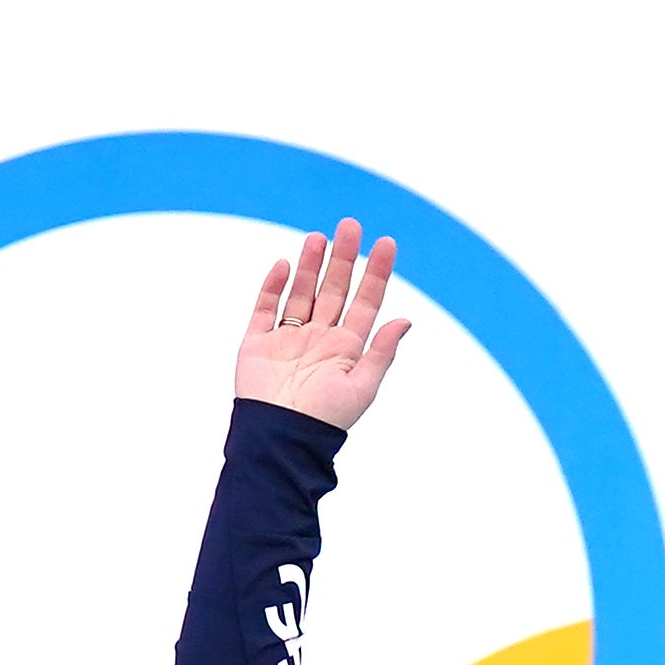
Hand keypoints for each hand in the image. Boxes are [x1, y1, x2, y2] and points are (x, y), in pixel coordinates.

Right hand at [237, 221, 408, 428]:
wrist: (280, 438)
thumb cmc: (325, 420)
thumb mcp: (361, 387)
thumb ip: (381, 352)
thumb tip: (406, 320)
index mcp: (347, 348)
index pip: (366, 302)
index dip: (376, 273)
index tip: (385, 244)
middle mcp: (320, 338)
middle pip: (335, 289)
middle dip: (343, 258)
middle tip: (350, 226)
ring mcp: (289, 338)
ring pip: (302, 292)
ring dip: (310, 265)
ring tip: (319, 238)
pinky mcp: (258, 342)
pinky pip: (266, 307)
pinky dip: (274, 286)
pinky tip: (284, 265)